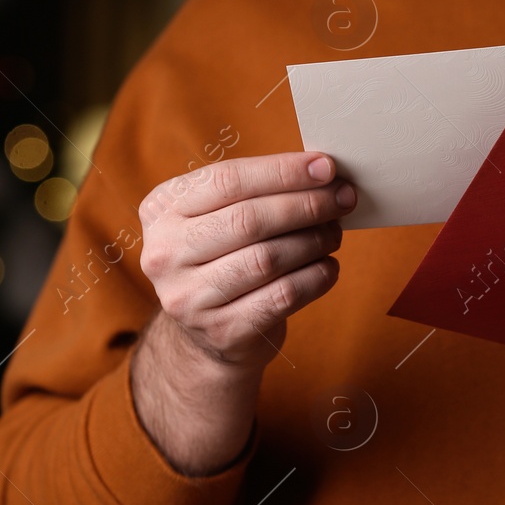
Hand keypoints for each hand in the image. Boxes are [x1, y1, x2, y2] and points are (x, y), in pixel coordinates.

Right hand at [130, 152, 354, 473]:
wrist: (207, 337)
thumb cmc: (224, 260)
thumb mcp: (219, 219)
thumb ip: (257, 192)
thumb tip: (323, 172)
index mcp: (161, 210)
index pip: (228, 180)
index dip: (283, 171)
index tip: (327, 167)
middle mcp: (164, 253)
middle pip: (248, 219)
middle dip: (306, 204)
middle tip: (343, 199)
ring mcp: (188, 297)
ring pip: (267, 258)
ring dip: (313, 240)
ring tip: (334, 233)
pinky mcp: (221, 330)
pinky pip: (282, 296)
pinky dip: (315, 277)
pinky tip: (328, 266)